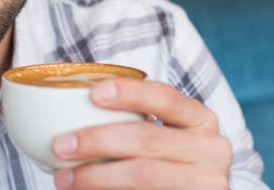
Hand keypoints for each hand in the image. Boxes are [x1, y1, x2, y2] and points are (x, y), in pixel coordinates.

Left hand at [51, 79, 231, 188]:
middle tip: (60, 145)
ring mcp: (209, 182)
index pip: (165, 97)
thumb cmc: (168, 164)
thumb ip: (133, 123)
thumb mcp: (165, 137)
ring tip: (63, 177)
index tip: (93, 93)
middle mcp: (212, 148)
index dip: (130, 92)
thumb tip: (69, 110)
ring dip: (95, 175)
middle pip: (147, 138)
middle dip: (97, 140)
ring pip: (143, 174)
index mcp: (201, 119)